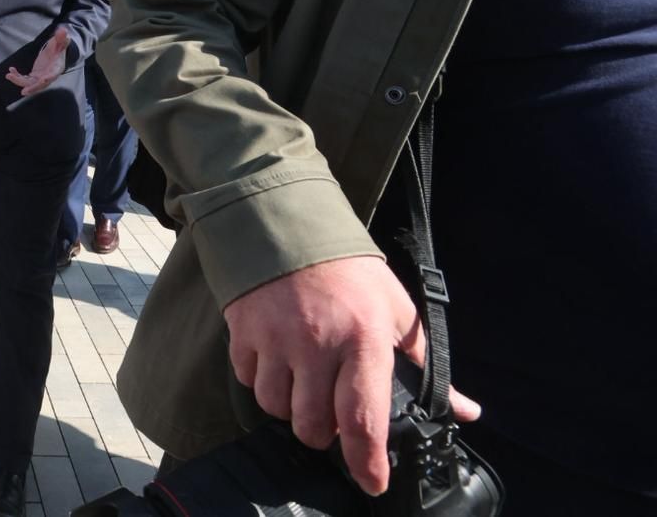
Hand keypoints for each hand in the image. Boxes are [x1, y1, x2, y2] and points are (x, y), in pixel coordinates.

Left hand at [5, 26, 69, 95]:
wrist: (56, 53)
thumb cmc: (58, 47)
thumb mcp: (60, 41)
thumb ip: (61, 37)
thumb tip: (63, 30)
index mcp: (56, 68)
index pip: (53, 74)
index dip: (49, 78)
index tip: (43, 80)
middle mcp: (48, 76)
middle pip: (40, 84)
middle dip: (32, 88)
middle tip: (23, 91)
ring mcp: (40, 77)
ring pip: (29, 83)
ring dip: (19, 81)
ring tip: (9, 75)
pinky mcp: (34, 76)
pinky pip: (24, 79)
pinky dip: (17, 76)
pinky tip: (11, 70)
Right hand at [224, 256, 480, 495]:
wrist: (289, 225)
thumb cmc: (350, 271)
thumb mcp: (395, 309)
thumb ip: (424, 364)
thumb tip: (464, 410)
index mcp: (363, 340)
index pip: (363, 418)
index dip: (367, 461)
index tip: (372, 482)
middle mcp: (317, 344)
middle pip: (312, 425)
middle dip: (323, 432)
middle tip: (333, 415)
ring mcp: (275, 339)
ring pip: (276, 408)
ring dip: (291, 408)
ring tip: (304, 386)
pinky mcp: (243, 332)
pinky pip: (248, 380)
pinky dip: (262, 380)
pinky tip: (277, 361)